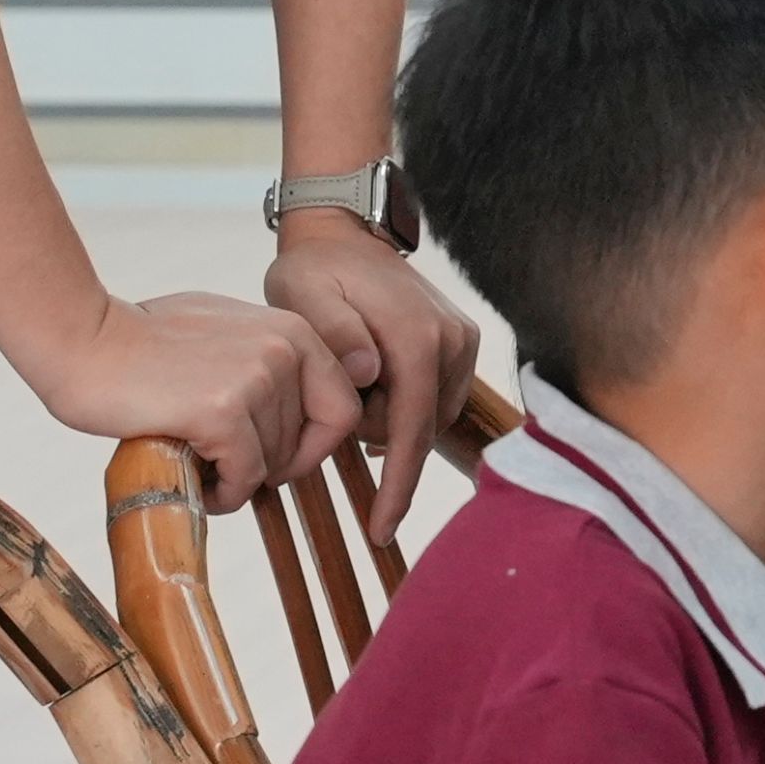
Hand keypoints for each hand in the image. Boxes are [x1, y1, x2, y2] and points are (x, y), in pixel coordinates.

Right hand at [28, 291, 359, 506]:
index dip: (316, 445)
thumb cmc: (140, 341)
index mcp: (292, 330)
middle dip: (272, 466)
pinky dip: (225, 495)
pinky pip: (245, 477)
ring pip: (274, 463)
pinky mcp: (222, 410)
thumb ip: (266, 361)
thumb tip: (293, 412)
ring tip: (201, 470)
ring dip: (240, 481)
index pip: (343, 405)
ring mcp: (256, 378)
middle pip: (309, 442)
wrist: (81, 340)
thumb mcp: (224, 332)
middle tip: (230, 470)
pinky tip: (199, 487)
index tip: (280, 460)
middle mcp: (284, 349)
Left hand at [266, 219, 481, 537]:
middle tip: (328, 399)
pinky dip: (401, 405)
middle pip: (417, 428)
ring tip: (348, 382)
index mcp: (416, 337)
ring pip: (427, 417)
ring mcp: (461, 341)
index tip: (380, 529)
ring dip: (387, 419)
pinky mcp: (460, 343)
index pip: (410, 430)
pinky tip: (369, 384)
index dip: (397, 486)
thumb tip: (369, 373)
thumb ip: (334, 336)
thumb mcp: (303, 297)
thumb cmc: (314, 271)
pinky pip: (433, 399)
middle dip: (374, 435)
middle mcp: (452, 341)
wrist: (343, 234)